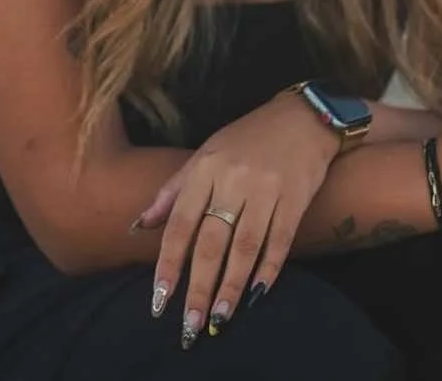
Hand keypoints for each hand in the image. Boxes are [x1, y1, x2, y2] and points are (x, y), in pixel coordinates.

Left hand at [138, 89, 339, 348]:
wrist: (302, 116)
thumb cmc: (247, 138)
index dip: (169, 263)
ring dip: (231, 286)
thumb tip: (140, 226)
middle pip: (212, 241)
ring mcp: (266, 188)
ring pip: (245, 246)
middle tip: (189, 324)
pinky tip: (256, 294)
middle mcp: (233, 179)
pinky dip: (268, 269)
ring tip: (220, 318)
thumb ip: (173, 191)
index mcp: (206, 168)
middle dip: (199, 287)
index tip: (159, 299)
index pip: (181, 223)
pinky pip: (279, 240)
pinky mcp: (295, 197)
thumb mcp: (206, 154)